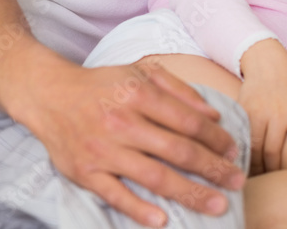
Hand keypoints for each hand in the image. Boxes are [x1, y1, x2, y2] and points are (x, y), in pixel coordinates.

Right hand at [17, 58, 243, 227]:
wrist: (49, 95)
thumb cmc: (104, 85)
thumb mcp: (143, 73)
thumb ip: (180, 90)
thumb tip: (213, 115)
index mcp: (140, 95)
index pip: (188, 121)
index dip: (216, 138)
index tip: (233, 151)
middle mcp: (124, 123)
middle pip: (178, 151)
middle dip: (213, 169)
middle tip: (238, 182)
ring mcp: (104, 150)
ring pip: (154, 176)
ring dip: (190, 193)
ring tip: (217, 205)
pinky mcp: (85, 173)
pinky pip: (115, 195)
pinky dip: (139, 209)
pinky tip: (163, 220)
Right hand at [237, 39, 286, 174]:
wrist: (266, 61)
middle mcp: (279, 113)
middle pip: (274, 149)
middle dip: (273, 168)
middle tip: (274, 180)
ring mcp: (259, 112)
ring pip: (255, 147)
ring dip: (256, 164)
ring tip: (258, 175)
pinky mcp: (243, 110)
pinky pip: (241, 136)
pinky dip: (242, 150)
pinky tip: (242, 160)